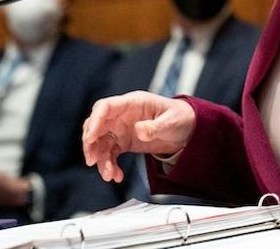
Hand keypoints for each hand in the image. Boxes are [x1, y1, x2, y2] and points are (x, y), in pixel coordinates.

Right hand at [81, 91, 195, 182]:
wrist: (188, 130)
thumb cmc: (181, 117)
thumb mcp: (172, 120)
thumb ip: (155, 126)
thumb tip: (138, 130)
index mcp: (133, 103)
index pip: (105, 107)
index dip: (95, 121)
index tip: (91, 138)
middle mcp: (123, 115)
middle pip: (96, 125)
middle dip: (91, 143)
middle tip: (92, 160)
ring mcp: (121, 129)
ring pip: (101, 143)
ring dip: (101, 160)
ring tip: (108, 175)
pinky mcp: (123, 142)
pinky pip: (110, 154)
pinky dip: (110, 165)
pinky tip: (116, 176)